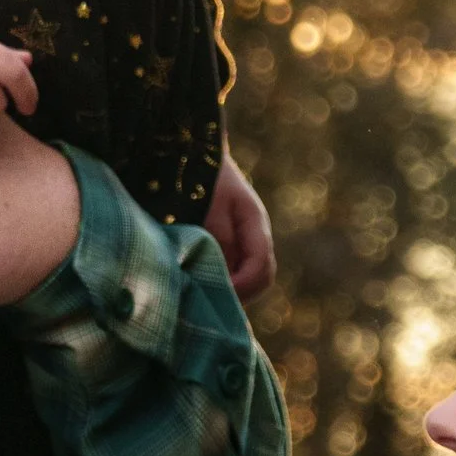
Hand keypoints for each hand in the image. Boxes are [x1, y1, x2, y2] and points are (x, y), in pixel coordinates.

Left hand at [204, 151, 275, 299]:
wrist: (194, 154)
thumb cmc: (201, 177)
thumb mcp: (210, 207)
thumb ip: (220, 240)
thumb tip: (224, 276)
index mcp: (254, 224)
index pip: (261, 269)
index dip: (241, 287)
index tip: (215, 293)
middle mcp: (255, 236)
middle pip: (261, 280)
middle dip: (239, 294)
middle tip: (207, 301)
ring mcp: (245, 241)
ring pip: (250, 279)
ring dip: (231, 290)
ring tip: (202, 294)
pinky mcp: (231, 244)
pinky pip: (235, 272)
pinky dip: (223, 282)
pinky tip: (200, 283)